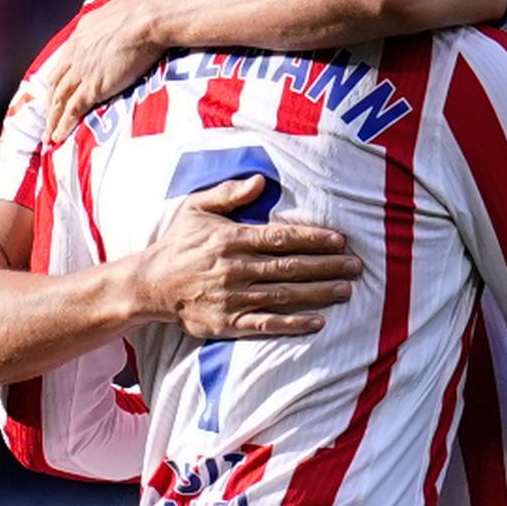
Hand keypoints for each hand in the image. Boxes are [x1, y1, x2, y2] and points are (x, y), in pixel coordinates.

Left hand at [44, 0, 165, 143]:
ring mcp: (82, 72)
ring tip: (48, 137)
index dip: (58, 81)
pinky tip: (57, 138)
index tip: (56, 93)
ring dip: (51, 120)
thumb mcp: (120, 10)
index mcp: (81, 35)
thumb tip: (124, 18)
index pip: (63, 63)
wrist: (148, 17)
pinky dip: (62, 126)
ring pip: (59, 101)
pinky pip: (72, 111)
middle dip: (50, 104)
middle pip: (56, 84)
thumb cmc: (144, 10)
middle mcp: (75, 54)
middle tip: (47, 120)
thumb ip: (114, 21)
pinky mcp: (93, 87)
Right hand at [132, 175, 361, 337]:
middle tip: (357, 266)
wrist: (149, 285)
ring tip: (346, 290)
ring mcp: (233, 298)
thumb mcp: (197, 208)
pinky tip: (317, 322)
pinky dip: (293, 324)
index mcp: (231, 239)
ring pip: (284, 295)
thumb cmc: (178, 244)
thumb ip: (229, 193)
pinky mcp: (228, 323)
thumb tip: (260, 181)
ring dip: (318, 293)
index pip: (281, 237)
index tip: (340, 240)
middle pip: (290, 266)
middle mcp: (235, 268)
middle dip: (327, 266)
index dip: (313, 239)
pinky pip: (266, 324)